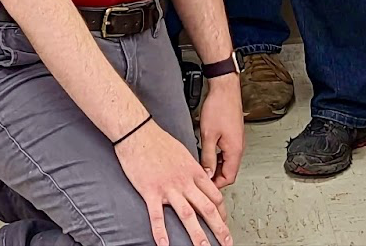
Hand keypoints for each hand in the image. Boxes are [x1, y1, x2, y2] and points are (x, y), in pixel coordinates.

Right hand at [112, 118, 232, 245]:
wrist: (138, 132)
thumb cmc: (159, 141)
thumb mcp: (183, 152)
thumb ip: (192, 169)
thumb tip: (199, 179)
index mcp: (194, 171)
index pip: (214, 196)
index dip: (221, 212)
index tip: (224, 223)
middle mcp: (185, 181)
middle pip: (206, 208)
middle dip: (219, 228)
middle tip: (226, 242)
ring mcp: (168, 187)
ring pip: (187, 215)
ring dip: (197, 235)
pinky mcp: (150, 191)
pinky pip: (157, 215)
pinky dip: (161, 232)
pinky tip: (164, 245)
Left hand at [196, 76, 244, 188]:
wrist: (225, 88)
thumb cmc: (219, 107)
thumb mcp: (208, 135)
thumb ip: (207, 157)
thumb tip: (206, 173)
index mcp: (235, 150)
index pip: (229, 178)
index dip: (216, 185)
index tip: (204, 186)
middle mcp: (238, 147)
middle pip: (229, 171)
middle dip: (215, 177)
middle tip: (201, 178)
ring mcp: (236, 140)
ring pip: (227, 162)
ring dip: (215, 166)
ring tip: (202, 166)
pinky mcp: (233, 134)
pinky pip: (226, 152)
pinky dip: (217, 157)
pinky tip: (206, 153)